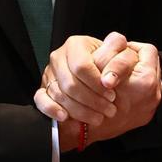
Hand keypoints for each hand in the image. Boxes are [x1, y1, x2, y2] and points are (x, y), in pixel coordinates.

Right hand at [35, 32, 161, 143]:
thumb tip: (120, 62)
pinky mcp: (43, 89)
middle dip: (92, 100)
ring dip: (80, 110)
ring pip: (59, 94)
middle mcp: (59, 57)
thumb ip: (120, 52)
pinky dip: (53, 109)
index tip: (113, 93)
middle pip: (71, 84)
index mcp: (76, 44)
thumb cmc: (106, 67)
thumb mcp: (117, 53)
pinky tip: (66, 117)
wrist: (91, 83)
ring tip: (99, 117)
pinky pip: (41, 100)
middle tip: (110, 109)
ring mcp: (49, 74)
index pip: (82, 66)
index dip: (98, 83)